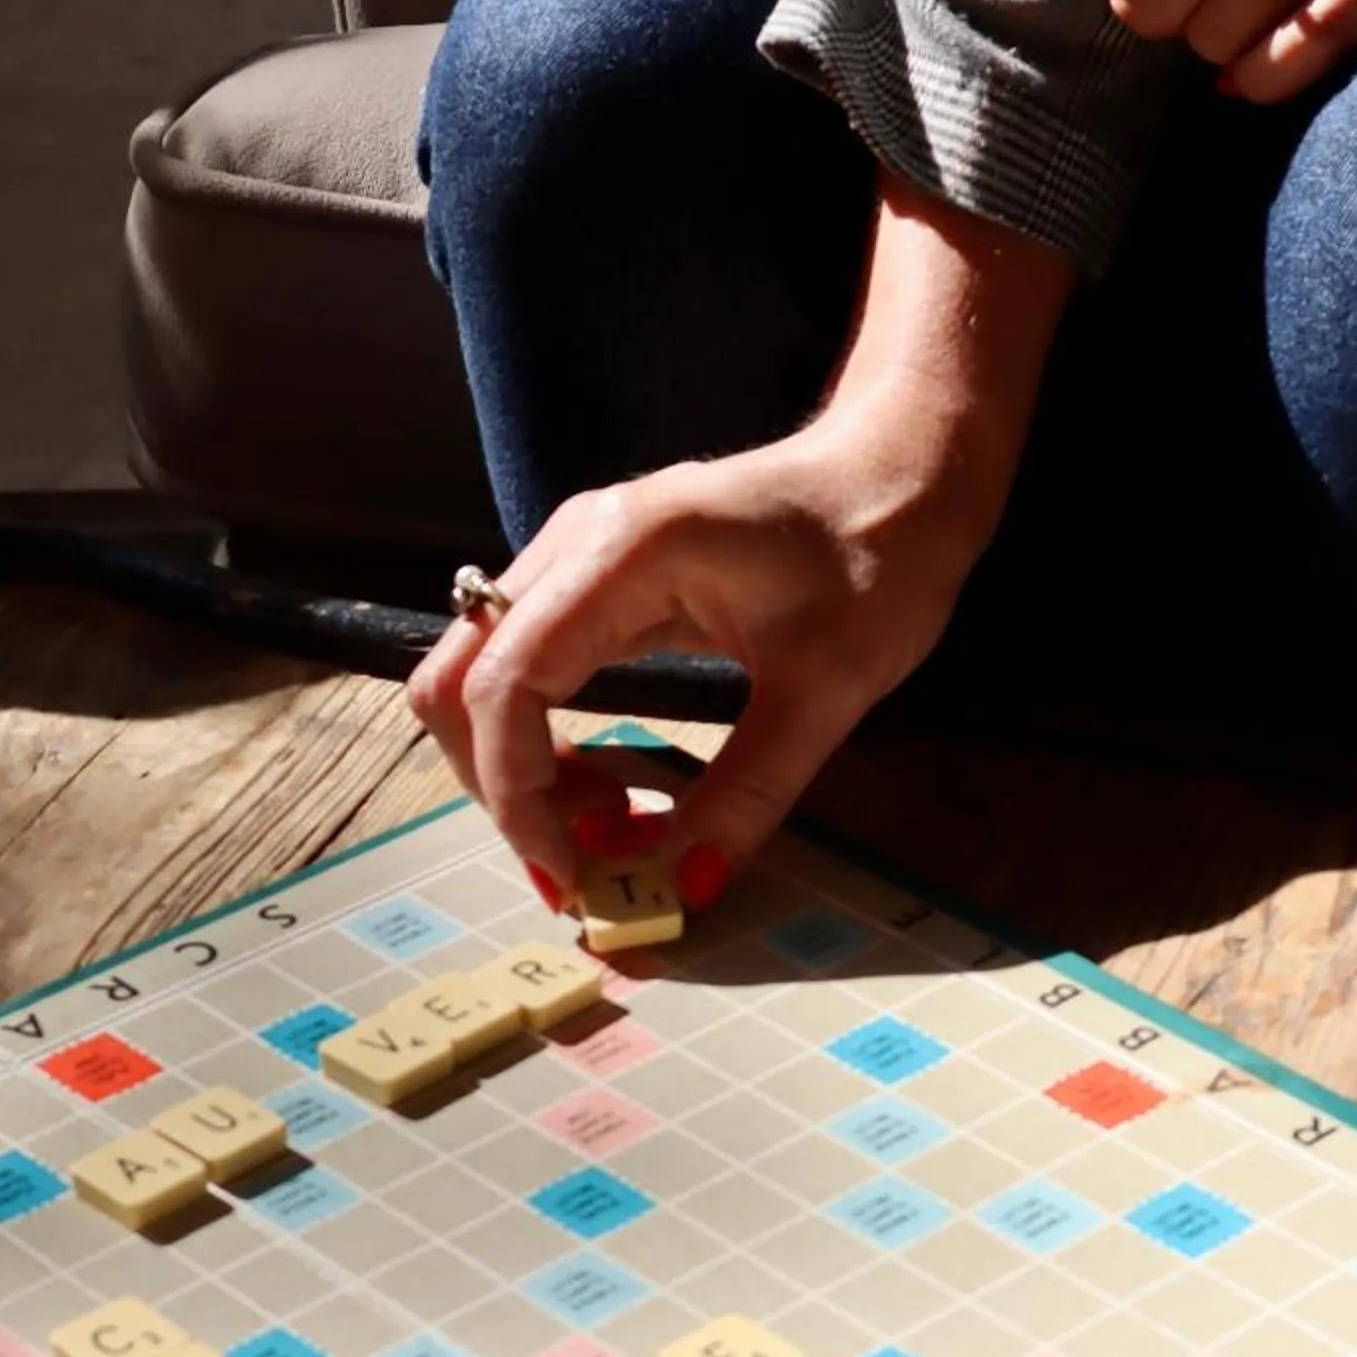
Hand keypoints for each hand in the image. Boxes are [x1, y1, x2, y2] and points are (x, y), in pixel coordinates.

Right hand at [405, 403, 984, 906]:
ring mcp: (574, 559)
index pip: (503, 683)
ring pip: (479, 679)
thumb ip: (749, 791)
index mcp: (621, 553)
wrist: (899, 470)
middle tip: (583, 861)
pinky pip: (521, 670)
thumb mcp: (829, 690)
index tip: (573, 872)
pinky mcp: (590, 583)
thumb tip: (684, 886)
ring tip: (608, 825)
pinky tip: (607, 784)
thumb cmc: (878, 555)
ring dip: (516, 770)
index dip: (517, 792)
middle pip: (458, 680)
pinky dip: (540, 743)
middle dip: (499, 787)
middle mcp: (574, 546)